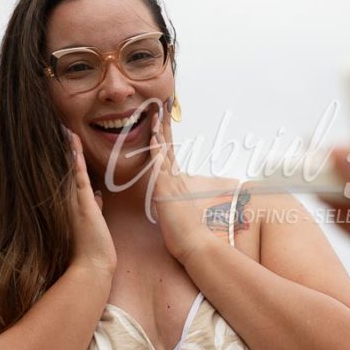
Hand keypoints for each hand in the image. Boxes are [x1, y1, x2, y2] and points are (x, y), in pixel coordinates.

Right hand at [65, 127, 116, 275]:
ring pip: (69, 166)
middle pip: (64, 166)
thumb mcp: (94, 220)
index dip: (67, 154)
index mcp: (74, 201)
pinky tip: (71, 140)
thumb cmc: (93, 246)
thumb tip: (97, 196)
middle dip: (61, 146)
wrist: (92, 265)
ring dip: (66, 146)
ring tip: (62, 126)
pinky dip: (75, 156)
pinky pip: (77, 172)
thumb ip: (93, 205)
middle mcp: (68, 198)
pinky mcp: (80, 201)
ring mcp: (72, 199)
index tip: (65, 136)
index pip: (70, 172)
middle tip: (56, 124)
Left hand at [148, 99, 210, 263]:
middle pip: (168, 144)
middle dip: (164, 124)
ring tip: (156, 111)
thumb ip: (173, 201)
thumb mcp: (176, 212)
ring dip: (160, 130)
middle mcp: (175, 178)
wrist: (195, 245)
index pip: (168, 153)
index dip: (164, 135)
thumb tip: (171, 198)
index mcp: (175, 182)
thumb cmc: (186, 234)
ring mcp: (172, 182)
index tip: (160, 118)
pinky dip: (158, 149)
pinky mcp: (166, 190)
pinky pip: (161, 165)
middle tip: (162, 104)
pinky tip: (154, 135)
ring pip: (165, 150)